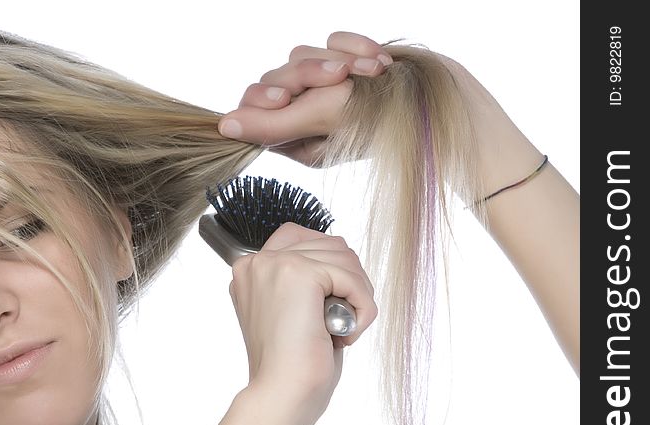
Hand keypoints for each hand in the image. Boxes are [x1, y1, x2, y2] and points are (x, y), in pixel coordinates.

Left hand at [218, 32, 392, 166]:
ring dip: (340, 59)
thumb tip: (225, 126)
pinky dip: (356, 46)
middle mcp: (308, 115)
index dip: (265, 95)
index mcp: (296, 139)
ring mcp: (329, 90)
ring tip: (374, 73)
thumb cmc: (383, 119)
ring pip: (304, 54)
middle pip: (280, 75)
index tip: (285, 96)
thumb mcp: (321, 122)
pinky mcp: (349, 66)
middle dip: (310, 73)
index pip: (256, 108)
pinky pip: (334, 41)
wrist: (443, 102)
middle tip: (341, 80)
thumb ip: (271, 124)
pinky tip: (381, 64)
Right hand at [229, 222, 376, 420]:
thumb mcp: (291, 314)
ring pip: (344, 257)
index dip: (327, 266)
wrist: (281, 394)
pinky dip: (363, 306)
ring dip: (358, 295)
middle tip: (344, 320)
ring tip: (344, 330)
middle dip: (348, 280)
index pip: (298, 238)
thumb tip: (341, 262)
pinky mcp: (299, 273)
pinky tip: (347, 333)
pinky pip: (352, 277)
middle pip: (328, 244)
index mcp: (250, 272)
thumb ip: (303, 283)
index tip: (331, 302)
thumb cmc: (288, 368)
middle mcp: (256, 263)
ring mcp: (275, 264)